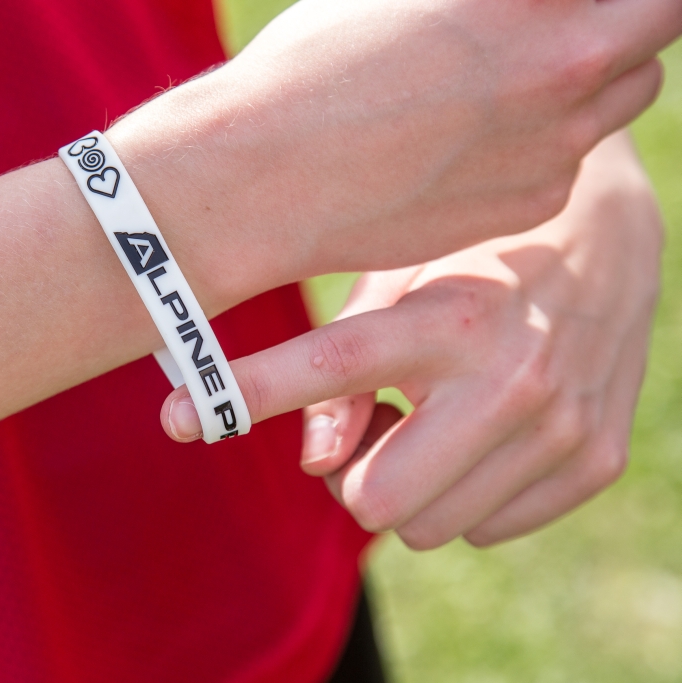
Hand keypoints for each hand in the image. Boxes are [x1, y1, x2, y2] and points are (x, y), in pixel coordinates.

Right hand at [109, 0, 677, 307]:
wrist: (263, 183)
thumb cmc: (309, 70)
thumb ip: (486, 1)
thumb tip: (497, 10)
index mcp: (532, 0)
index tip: (564, 6)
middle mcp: (566, 65)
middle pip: (655, 26)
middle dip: (622, 17)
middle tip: (559, 25)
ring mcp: (555, 144)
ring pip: (624, 96)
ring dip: (596, 76)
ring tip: (518, 78)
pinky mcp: (529, 204)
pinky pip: (571, 160)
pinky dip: (547, 143)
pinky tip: (475, 142)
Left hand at [161, 131, 662, 546]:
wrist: (609, 235)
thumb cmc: (470, 255)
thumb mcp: (393, 281)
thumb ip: (339, 373)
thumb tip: (313, 463)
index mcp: (446, 318)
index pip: (325, 369)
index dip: (241, 395)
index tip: (176, 417)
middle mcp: (510, 378)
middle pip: (372, 501)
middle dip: (355, 477)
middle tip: (375, 424)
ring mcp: (561, 428)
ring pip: (426, 528)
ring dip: (411, 485)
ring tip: (437, 416)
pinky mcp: (597, 461)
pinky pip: (486, 529)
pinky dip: (469, 493)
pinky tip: (487, 430)